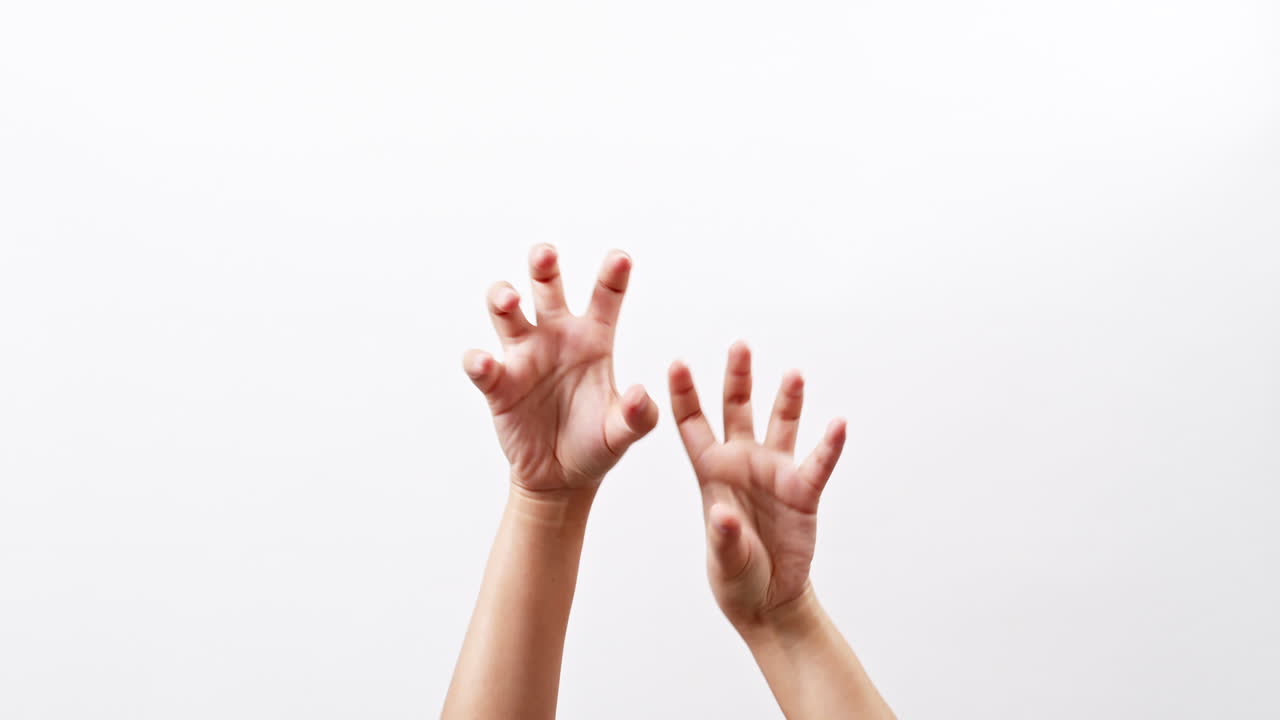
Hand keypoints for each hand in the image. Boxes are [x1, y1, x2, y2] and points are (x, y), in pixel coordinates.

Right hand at [463, 245, 658, 495]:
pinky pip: (482, 366)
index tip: (621, 258)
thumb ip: (638, 416)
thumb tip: (640, 394)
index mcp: (592, 340)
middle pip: (546, 288)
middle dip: (543, 267)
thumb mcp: (623, 434)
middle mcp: (555, 337)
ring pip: (505, 312)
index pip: (604, 298)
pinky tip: (485, 363)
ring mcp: (524, 357)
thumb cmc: (595, 445)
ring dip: (502, 298)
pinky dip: (479, 361)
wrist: (561, 478)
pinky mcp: (498, 384)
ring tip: (510, 300)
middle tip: (545, 254)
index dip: (613, 276)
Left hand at [668, 341, 846, 628]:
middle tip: (739, 345)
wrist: (769, 597)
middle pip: (737, 410)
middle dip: (737, 378)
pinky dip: (829, 445)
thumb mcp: (724, 560)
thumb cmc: (735, 575)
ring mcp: (774, 473)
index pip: (693, 425)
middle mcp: (742, 463)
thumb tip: (722, 515)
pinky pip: (818, 463)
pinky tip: (838, 425)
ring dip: (787, 400)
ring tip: (793, 374)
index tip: (676, 362)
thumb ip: (723, 537)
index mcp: (711, 472)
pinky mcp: (803, 491)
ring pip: (780, 425)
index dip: (685, 394)